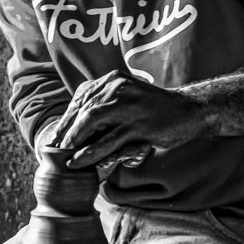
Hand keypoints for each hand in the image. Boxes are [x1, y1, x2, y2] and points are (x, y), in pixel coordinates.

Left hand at [52, 70, 211, 169]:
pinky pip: (110, 142)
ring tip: (66, 159)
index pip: (81, 98)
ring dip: (75, 143)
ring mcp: (130, 106)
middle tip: (55, 150)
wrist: (189, 112)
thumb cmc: (154, 109)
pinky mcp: (140, 126)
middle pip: (83, 110)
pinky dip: (94, 154)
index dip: (66, 119)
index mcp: (113, 80)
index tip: (56, 136)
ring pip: (92, 124)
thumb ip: (104, 104)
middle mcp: (119, 89)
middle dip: (66, 132)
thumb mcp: (127, 97)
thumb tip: (75, 125)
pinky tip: (85, 163)